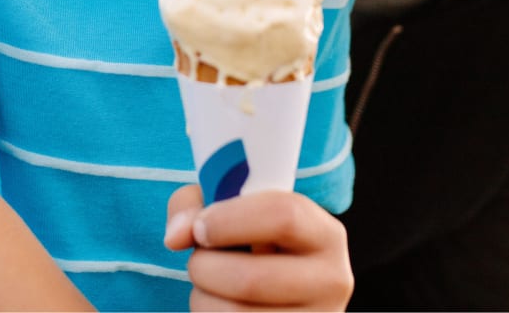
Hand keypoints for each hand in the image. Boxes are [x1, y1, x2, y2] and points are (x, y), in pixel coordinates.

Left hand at [165, 186, 353, 310]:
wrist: (272, 296)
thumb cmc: (249, 246)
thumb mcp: (232, 213)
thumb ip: (197, 206)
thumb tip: (176, 236)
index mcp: (326, 234)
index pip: (284, 215)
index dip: (232, 219)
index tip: (201, 227)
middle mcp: (331, 282)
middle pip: (252, 278)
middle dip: (205, 267)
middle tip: (199, 260)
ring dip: (201, 299)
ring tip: (210, 287)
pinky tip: (222, 309)